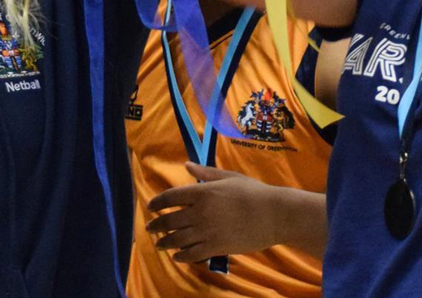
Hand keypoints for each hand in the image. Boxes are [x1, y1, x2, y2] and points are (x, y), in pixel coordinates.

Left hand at [146, 163, 281, 260]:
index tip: (151, 206)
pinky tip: (177, 256)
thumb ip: (205, 172)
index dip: (158, 202)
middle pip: (171, 220)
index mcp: (203, 192)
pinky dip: (181, 256)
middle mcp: (200, 212)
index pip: (172, 197)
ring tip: (158, 243)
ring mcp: (207, 232)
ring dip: (165, 242)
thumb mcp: (228, 177)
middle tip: (149, 227)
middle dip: (157, 224)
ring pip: (178, 239)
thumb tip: (187, 165)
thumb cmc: (252, 191)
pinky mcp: (216, 248)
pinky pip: (193, 254)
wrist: (272, 214)